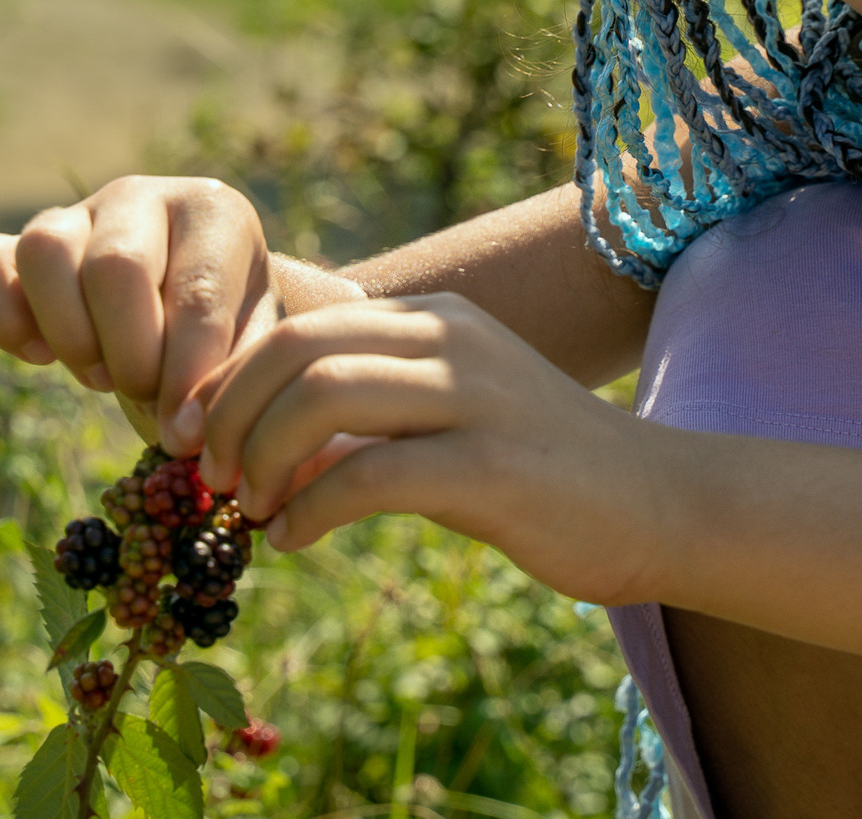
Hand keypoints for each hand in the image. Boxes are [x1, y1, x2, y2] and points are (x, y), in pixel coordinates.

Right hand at [0, 176, 359, 453]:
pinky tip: (38, 355)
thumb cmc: (229, 332)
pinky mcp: (17, 242)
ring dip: (70, 335)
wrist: (192, 312)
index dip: (187, 373)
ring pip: (45, 252)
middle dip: (130, 354)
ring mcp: (75, 212)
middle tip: (143, 392)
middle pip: (116, 268)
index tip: (184, 431)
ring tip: (101, 374)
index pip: (197, 291)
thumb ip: (227, 383)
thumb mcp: (250, 348)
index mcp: (215, 212)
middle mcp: (143, 196)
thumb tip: (180, 431)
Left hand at [195, 293, 670, 605]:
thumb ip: (374, 418)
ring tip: (250, 509)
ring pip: (324, 396)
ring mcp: (476, 399)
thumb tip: (266, 445)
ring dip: (264, 458)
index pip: (304, 324)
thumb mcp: (453, 419)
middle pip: (300, 349)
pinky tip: (294, 540)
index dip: (232, 379)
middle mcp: (454, 342)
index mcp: (440, 322)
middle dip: (233, 414)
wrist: (662, 505)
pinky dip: (310, 510)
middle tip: (211, 476)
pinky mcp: (492, 467)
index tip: (199, 437)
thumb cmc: (546, 472)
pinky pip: (369, 476)